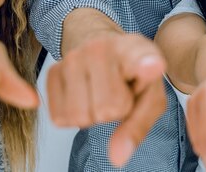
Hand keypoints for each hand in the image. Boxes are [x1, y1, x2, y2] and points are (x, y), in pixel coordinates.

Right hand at [46, 33, 166, 166]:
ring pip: (78, 116)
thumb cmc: (132, 77)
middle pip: (106, 110)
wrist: (105, 48)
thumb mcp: (149, 99)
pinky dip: (72, 116)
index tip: (153, 66)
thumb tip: (117, 158)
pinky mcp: (53, 69)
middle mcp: (104, 48)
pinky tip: (84, 94)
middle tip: (117, 94)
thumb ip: (138, 127)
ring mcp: (75, 55)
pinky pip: (59, 117)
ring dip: (91, 115)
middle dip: (112, 112)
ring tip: (101, 93)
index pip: (141, 58)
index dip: (147, 65)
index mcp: (138, 51)